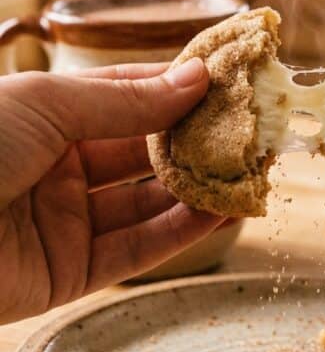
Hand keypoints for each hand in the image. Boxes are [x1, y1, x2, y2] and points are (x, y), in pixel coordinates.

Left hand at [0, 60, 222, 323]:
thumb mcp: (47, 104)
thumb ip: (127, 101)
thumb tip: (194, 79)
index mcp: (45, 116)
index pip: (127, 97)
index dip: (177, 89)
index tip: (228, 82)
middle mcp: (57, 166)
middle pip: (141, 152)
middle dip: (195, 142)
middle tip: (252, 132)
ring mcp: (64, 220)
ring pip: (145, 203)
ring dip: (197, 189)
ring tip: (248, 173)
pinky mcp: (68, 272)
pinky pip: (135, 251)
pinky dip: (180, 233)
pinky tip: (220, 213)